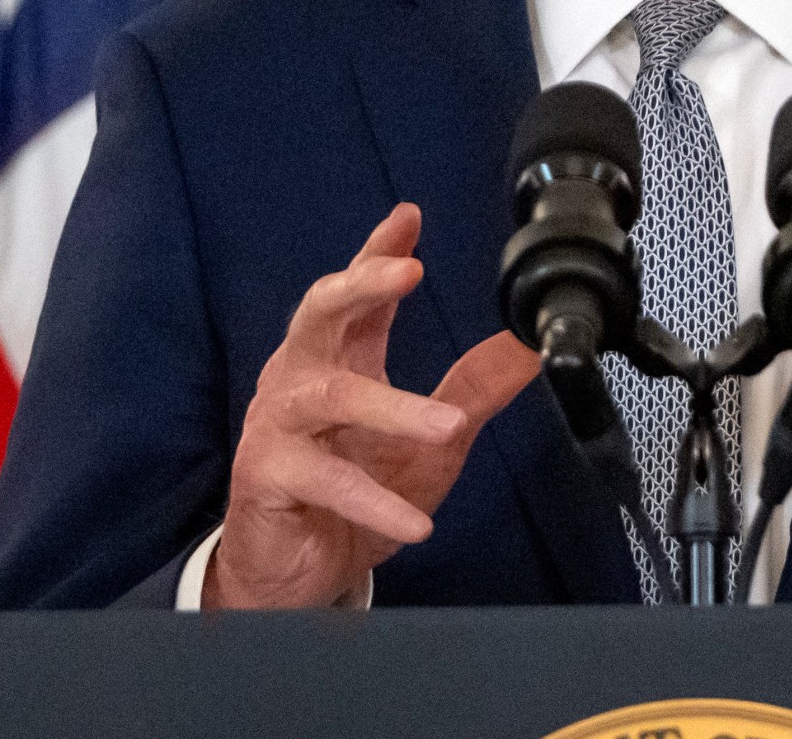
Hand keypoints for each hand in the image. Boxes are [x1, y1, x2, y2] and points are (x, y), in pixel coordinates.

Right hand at [204, 203, 539, 607]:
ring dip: (392, 409)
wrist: (299, 573)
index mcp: (340, 359)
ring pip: (331, 398)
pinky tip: (415, 523)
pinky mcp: (266, 474)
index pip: (359, 294)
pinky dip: (373, 502)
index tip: (408, 218)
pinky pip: (324, 480)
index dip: (380, 254)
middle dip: (362, 283)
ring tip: (447, 428)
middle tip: (409, 272)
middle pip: (321, 312)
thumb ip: (471, 392)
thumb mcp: (431, 443)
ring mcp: (280, 424)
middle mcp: (302, 379)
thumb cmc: (357, 497)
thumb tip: (525, 348)